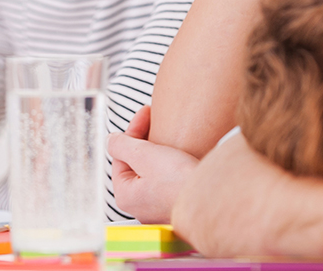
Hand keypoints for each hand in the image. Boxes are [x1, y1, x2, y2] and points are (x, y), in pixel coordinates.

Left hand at [109, 106, 198, 222]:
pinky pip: (168, 181)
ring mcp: (159, 208)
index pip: (121, 155)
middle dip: (145, 142)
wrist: (212, 199)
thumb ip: (122, 145)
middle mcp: (140, 206)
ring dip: (158, 153)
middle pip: (136, 164)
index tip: (146, 113)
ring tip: (169, 140)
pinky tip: (180, 158)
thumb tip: (111, 140)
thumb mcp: (144, 155)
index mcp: (126, 196)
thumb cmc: (178, 182)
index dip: (133, 130)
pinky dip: (171, 166)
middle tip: (157, 124)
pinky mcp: (177, 206)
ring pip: (152, 172)